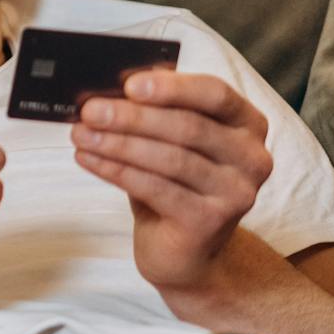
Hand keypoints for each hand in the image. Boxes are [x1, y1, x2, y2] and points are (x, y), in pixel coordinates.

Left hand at [71, 69, 272, 292]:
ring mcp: (237, 193)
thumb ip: (155, 111)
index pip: (215, 94)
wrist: (185, 248)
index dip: (171, 87)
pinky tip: (88, 159)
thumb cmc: (174, 182)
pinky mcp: (211, 221)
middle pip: (188, 127)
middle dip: (132, 117)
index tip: (129, 85)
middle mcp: (252, 157)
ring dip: (118, 144)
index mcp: (247, 124)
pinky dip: (117, 170)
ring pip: (171, 159)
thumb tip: (109, 88)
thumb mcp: (170, 140)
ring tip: (81, 134)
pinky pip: (156, 189)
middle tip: (90, 111)